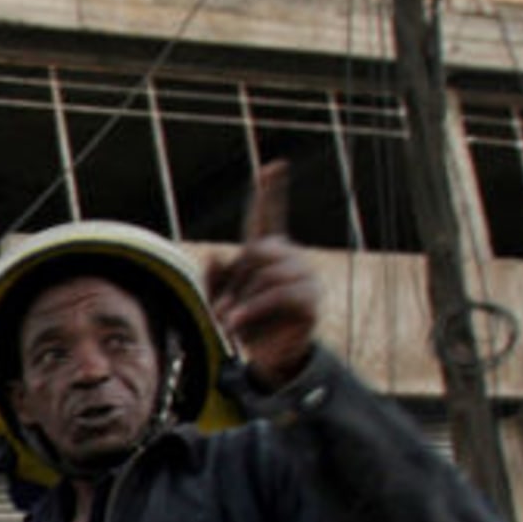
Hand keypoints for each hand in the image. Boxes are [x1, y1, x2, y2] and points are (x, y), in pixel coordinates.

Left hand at [206, 161, 319, 389]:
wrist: (267, 355)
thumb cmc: (244, 321)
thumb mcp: (219, 299)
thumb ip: (213, 278)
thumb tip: (215, 255)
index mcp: (267, 252)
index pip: (268, 217)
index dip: (270, 192)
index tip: (273, 166)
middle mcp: (290, 258)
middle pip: (258, 253)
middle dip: (235, 281)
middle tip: (220, 310)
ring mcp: (304, 277)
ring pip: (268, 275)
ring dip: (242, 300)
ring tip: (228, 322)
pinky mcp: (310, 300)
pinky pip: (280, 295)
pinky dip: (254, 309)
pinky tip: (237, 323)